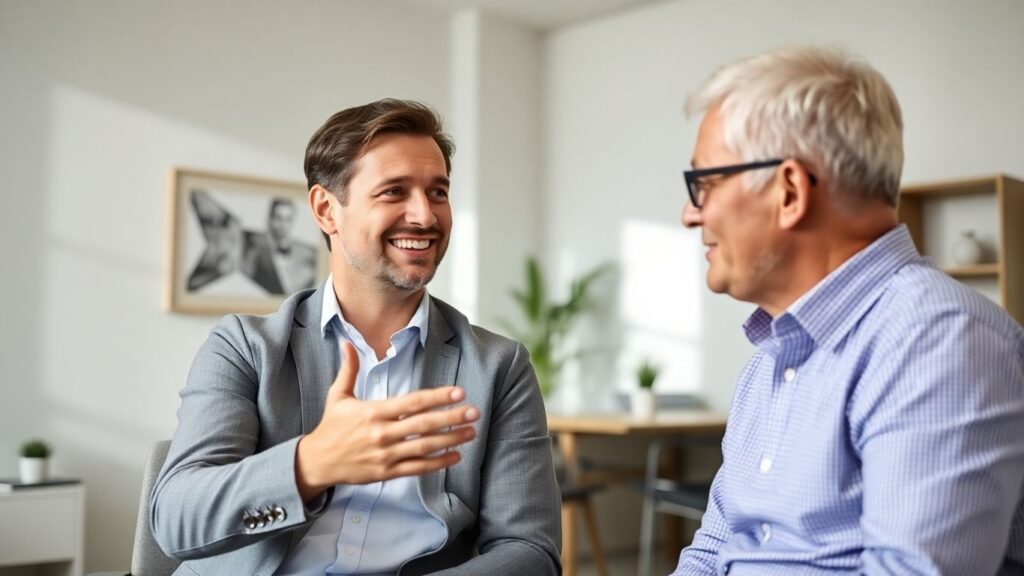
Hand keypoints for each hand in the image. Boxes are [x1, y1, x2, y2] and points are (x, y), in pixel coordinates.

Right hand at [295, 341, 477, 500]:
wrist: (317, 462)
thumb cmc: (331, 426)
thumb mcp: (338, 396)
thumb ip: (348, 369)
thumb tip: (347, 342)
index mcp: (374, 412)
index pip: (412, 402)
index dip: (437, 397)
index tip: (458, 392)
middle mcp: (382, 433)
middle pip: (424, 424)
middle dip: (452, 418)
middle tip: (474, 412)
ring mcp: (386, 455)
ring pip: (424, 447)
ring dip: (451, 440)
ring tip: (471, 432)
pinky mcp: (387, 473)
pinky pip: (417, 468)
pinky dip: (438, 463)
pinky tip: (455, 456)